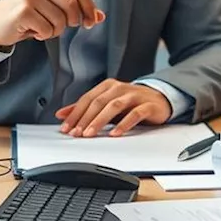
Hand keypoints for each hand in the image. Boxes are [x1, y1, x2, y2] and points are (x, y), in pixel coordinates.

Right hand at [0, 0, 104, 46]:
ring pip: (61, 20)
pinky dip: (44, 36)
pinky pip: (48, 30)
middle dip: (73, 21)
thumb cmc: (27, 13)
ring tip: (43, 28)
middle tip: (62, 27)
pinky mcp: (23, 11)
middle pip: (72, 5)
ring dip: (56, 31)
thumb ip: (75, 8)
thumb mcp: (51, 5)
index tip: (91, 22)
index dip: (89, 7)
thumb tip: (101, 16)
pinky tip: (33, 31)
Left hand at [54, 79, 171, 136]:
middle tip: (76, 133)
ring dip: (100, 121)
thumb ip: (85, 108)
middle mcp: (120, 88)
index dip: (75, 113)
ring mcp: (134, 95)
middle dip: (85, 119)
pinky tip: (115, 134)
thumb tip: (61, 114)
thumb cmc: (130, 103)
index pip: (87, 98)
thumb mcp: (106, 104)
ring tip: (90, 134)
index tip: (66, 128)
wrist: (159, 99)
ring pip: (114, 106)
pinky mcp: (147, 105)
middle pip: (99, 102)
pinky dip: (124, 124)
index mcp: (108, 86)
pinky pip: (135, 114)